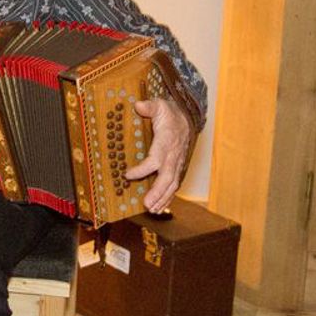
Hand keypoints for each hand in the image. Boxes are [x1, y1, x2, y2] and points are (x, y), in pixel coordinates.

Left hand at [125, 97, 192, 212]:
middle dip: (158, 192)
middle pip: (167, 177)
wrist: (187, 118)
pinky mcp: (178, 168)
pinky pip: (174, 185)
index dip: (142, 169)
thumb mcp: (160, 106)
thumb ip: (150, 106)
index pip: (156, 159)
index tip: (128, 174)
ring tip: (153, 210)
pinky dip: (168, 198)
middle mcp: (174, 156)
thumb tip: (139, 105)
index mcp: (167, 142)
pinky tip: (160, 208)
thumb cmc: (170, 113)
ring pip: (172, 184)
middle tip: (147, 205)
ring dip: (163, 199)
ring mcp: (177, 163)